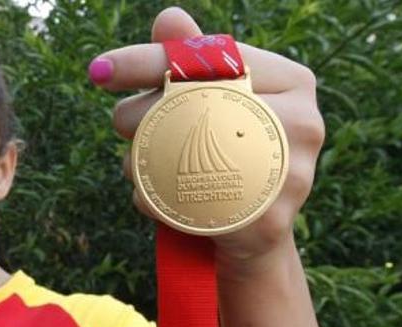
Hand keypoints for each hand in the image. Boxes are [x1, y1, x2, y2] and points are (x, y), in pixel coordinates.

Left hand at [90, 7, 323, 272]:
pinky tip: (151, 198)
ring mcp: (291, 175)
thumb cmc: (232, 151)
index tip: (99, 70)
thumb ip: (193, 61)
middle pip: (193, 107)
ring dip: (138, 162)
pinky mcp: (266, 222)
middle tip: (123, 124)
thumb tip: (169, 18)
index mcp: (291, 82)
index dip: (149, 62)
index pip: (209, 60)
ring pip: (181, 158)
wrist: (258, 230)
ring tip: (141, 166)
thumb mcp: (215, 101)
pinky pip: (182, 205)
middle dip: (135, 114)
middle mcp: (302, 123)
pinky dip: (151, 200)